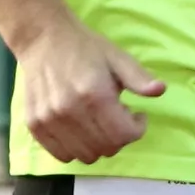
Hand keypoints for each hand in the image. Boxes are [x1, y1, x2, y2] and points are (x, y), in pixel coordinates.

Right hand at [16, 14, 162, 164]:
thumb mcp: (117, 58)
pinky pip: (62, 155)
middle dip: (119, 137)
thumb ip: (138, 77)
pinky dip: (76, 148)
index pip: (124, 135)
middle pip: (107, 149)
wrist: (42, 39)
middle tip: (116, 117)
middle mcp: (70, 111)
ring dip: (98, 145)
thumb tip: (159, 90)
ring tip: (97, 122)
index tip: (136, 115)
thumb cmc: (84, 48)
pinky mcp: (35, 125)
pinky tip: (79, 129)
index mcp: (95, 94)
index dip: (137, 129)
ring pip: (86, 156)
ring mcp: (50, 121)